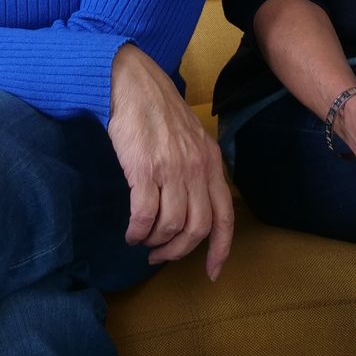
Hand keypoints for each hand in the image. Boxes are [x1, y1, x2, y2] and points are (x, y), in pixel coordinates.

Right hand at [108, 43, 234, 279]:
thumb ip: (198, 168)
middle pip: (197, 228)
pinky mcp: (145, 169)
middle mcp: (197, 168)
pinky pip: (145, 215)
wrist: (133, 83)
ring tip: (142, 240)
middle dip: (178, 251)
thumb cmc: (158, 110)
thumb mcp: (191, 138)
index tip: (212, 272)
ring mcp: (172, 169)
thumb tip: (193, 206)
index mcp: (211, 162)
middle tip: (159, 255)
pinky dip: (137, 231)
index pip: (225, 216)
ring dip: (155, 242)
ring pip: (171, 226)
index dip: (220, 249)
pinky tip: (130, 231)